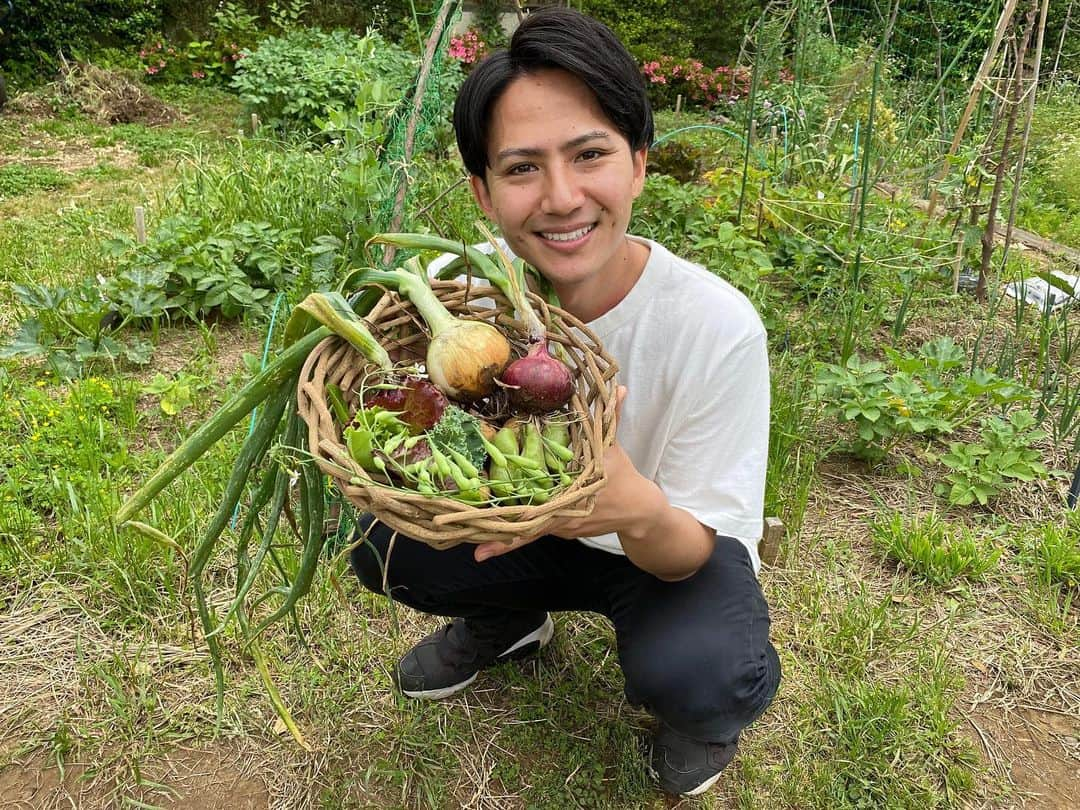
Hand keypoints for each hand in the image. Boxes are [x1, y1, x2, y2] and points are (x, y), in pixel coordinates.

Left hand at [473, 387, 655, 561]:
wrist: (639, 511)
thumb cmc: (623, 477)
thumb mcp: (613, 445)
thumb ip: (610, 417)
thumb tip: (617, 388)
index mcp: (573, 493)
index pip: (539, 505)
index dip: (516, 516)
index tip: (493, 525)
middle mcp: (565, 514)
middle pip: (528, 527)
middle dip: (501, 538)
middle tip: (472, 545)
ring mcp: (563, 526)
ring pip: (529, 532)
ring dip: (503, 539)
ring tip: (476, 549)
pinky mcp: (562, 530)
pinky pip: (535, 532)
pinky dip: (515, 538)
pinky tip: (488, 548)